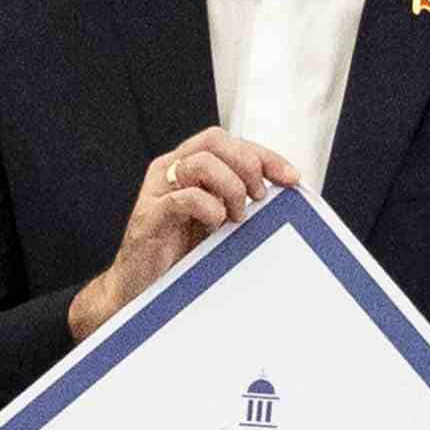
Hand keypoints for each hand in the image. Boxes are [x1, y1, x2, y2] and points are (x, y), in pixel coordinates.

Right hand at [70, 129, 296, 339]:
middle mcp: (171, 171)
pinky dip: (208, 208)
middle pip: (215, 140)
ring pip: (201, 162)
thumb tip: (279, 194)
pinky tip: (215, 225)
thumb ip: (238, 202)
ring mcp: (158, 191)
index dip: (265, 155)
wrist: (139, 288)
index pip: (230, 143)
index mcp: (187, 167)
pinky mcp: (150, 215)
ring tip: (235, 216)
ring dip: (230, 187)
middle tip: (258, 196)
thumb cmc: (176, 255)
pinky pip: (184, 197)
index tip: (290, 177)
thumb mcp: (216, 222)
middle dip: (248, 165)